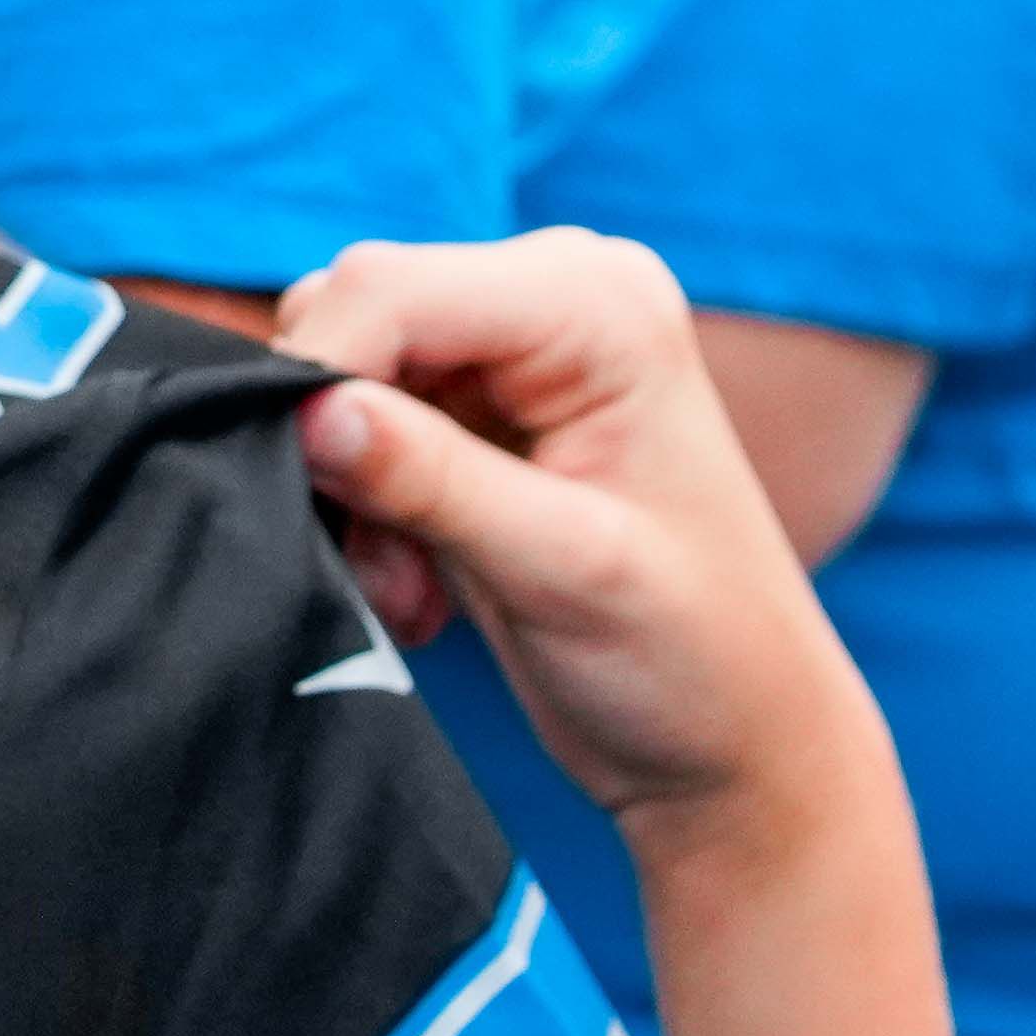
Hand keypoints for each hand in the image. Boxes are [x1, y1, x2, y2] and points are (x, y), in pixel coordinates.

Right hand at [281, 231, 879, 837]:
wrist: (736, 747)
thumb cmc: (696, 661)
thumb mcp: (566, 572)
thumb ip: (433, 481)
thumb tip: (306, 411)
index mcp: (600, 304)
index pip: (391, 288)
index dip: (321, 374)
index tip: (298, 490)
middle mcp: (555, 298)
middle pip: (356, 314)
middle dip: (336, 440)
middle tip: (386, 572)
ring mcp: (514, 351)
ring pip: (341, 370)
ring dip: (349, 488)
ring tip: (413, 593)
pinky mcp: (478, 410)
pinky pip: (356, 421)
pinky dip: (365, 508)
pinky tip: (420, 589)